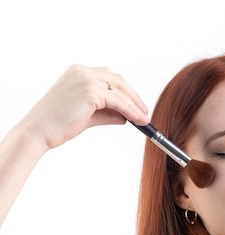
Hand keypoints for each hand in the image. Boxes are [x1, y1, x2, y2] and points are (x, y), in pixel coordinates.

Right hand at [16, 64, 149, 150]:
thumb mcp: (88, 115)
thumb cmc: (58, 124)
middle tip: (144, 112)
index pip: (109, 77)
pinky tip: (137, 120)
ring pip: (120, 91)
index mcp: (78, 73)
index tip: (136, 105)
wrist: (39, 131)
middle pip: (118, 81)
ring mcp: (86, 79)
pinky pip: (118, 101)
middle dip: (133, 97)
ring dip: (135, 106)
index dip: (125, 91)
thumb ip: (107, 113)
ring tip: (144, 120)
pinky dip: (130, 111)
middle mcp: (82, 71)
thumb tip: (125, 117)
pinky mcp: (91, 91)